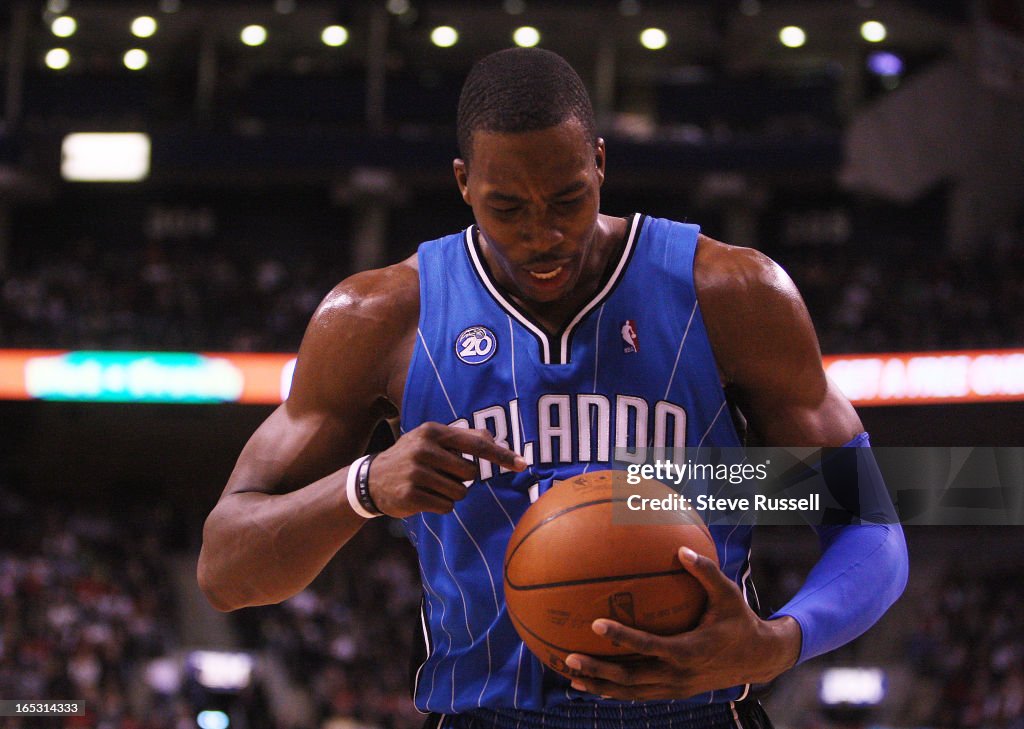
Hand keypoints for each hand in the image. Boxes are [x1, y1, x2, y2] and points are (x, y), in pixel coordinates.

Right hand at [367, 422, 525, 517]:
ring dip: (451, 493)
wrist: (372, 480)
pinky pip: (446, 507)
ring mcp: (416, 473)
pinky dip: (440, 505)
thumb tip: (494, 439)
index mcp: (433, 431)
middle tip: (441, 474)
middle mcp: (424, 449)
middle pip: (471, 473)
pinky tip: (423, 497)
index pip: (477, 444)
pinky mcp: (411, 495)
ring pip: (460, 492)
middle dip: (462, 478)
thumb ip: (464, 437)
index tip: (523, 464)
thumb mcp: (432, 439)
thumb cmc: (412, 457)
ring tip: (430, 485)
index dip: (502, 455)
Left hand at [563, 547, 800, 699]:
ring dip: (602, 685)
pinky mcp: (675, 691)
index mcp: (690, 650)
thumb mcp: (728, 594)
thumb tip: (682, 548)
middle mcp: (680, 674)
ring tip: (572, 677)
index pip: (650, 646)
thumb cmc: (740, 621)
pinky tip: (595, 684)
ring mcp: (676, 687)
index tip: (597, 624)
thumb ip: (706, 572)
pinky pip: (641, 693)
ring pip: (633, 692)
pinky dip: (617, 691)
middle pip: (633, 678)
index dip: (624, 637)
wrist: (758, 658)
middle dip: (600, 670)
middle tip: (570, 658)